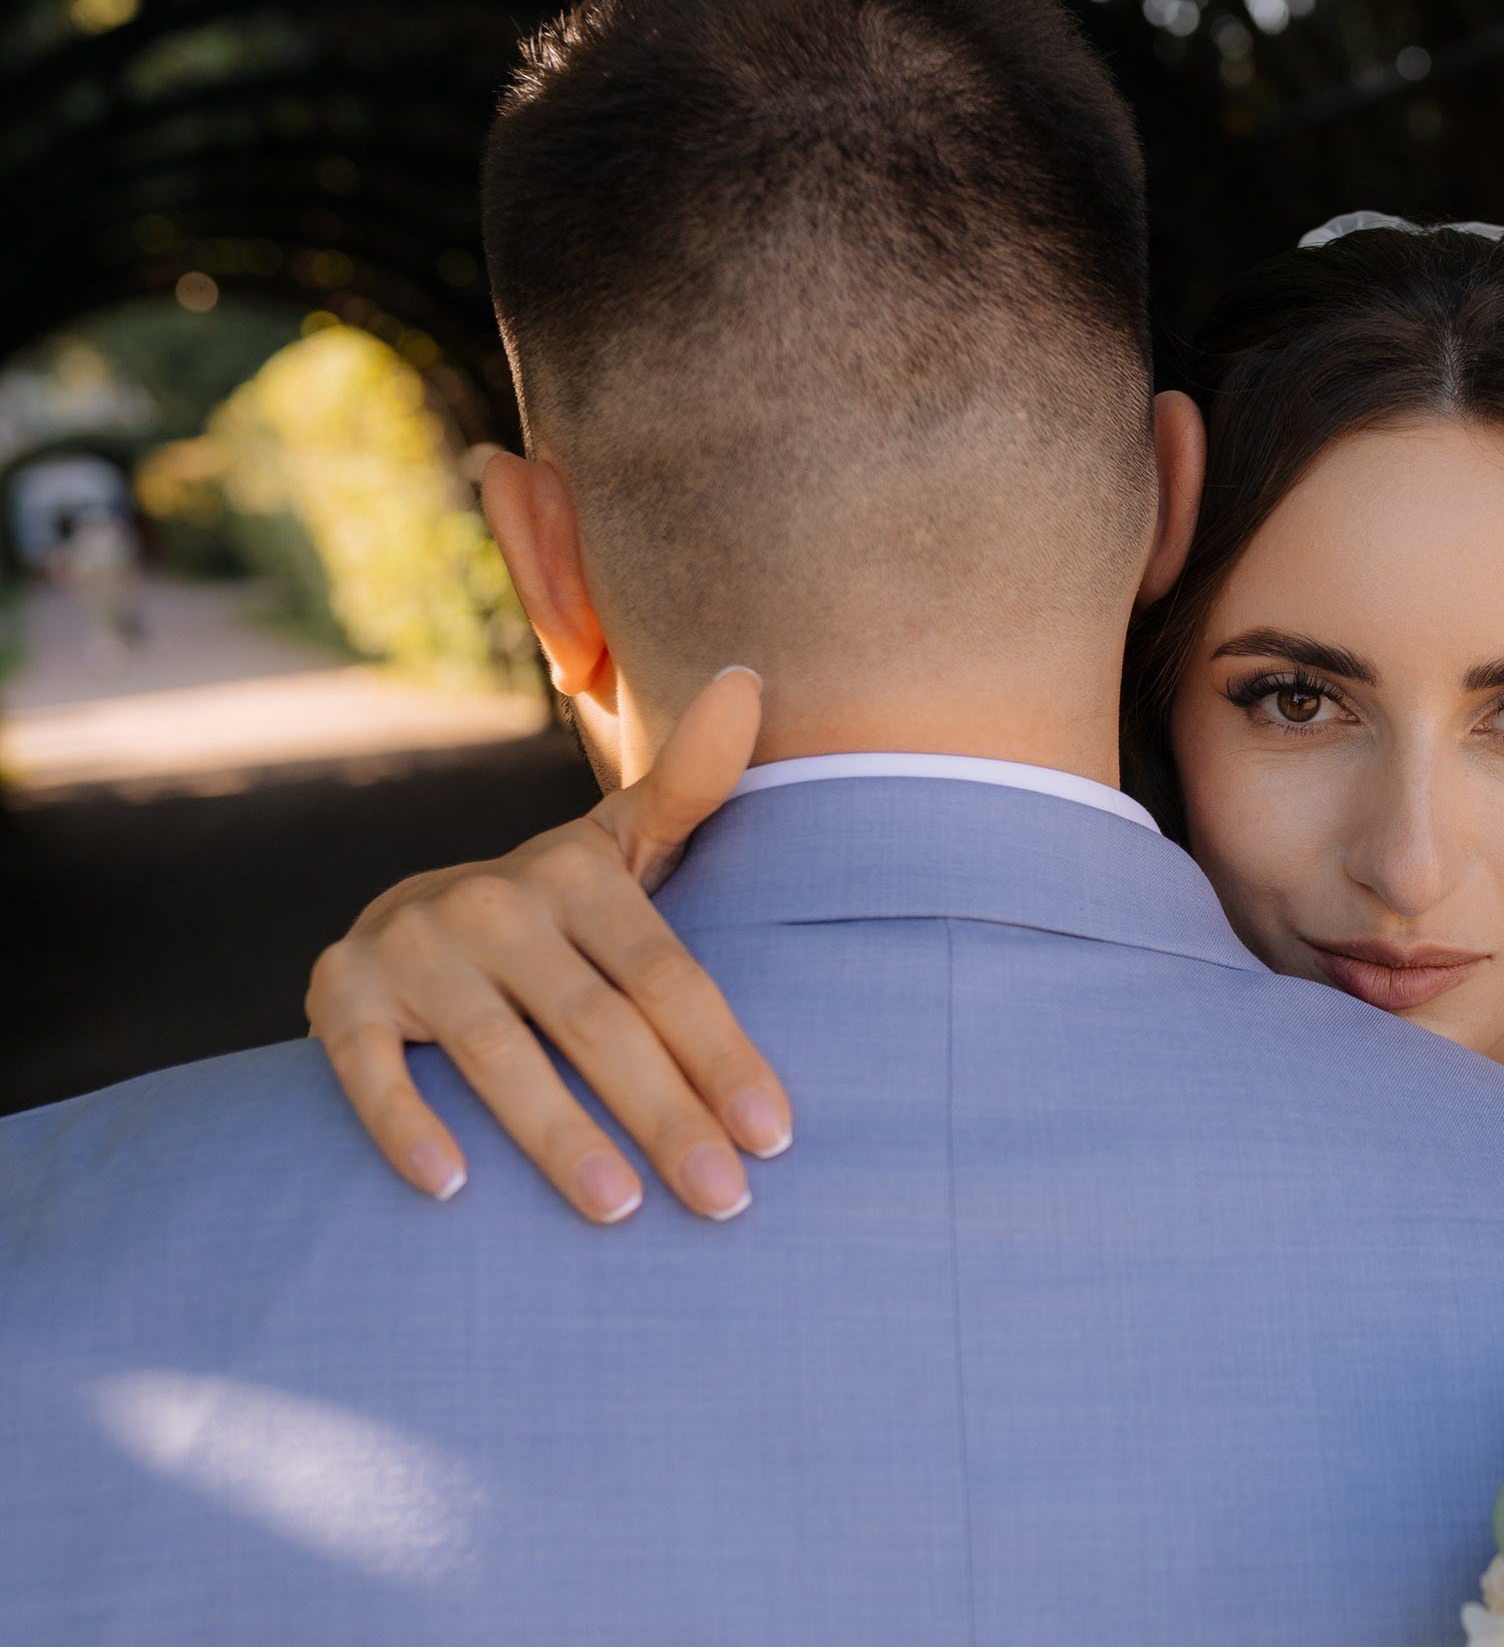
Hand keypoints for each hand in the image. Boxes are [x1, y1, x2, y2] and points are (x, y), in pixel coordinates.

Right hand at [308, 667, 790, 1222]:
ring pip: (498, 1055)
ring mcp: (414, 947)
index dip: (723, 1054)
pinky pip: (371, 1068)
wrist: (412, 922)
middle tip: (723, 1201)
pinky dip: (406, 1124)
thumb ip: (690, 785)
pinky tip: (451, 1188)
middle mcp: (495, 902)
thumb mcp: (621, 845)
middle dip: (666, 1116)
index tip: (774, 1136)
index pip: (666, 976)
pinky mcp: (342, 994)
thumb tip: (750, 681)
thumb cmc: (556, 911)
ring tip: (619, 1210)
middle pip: (597, 1025)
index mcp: (576, 872)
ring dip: (558, 1137)